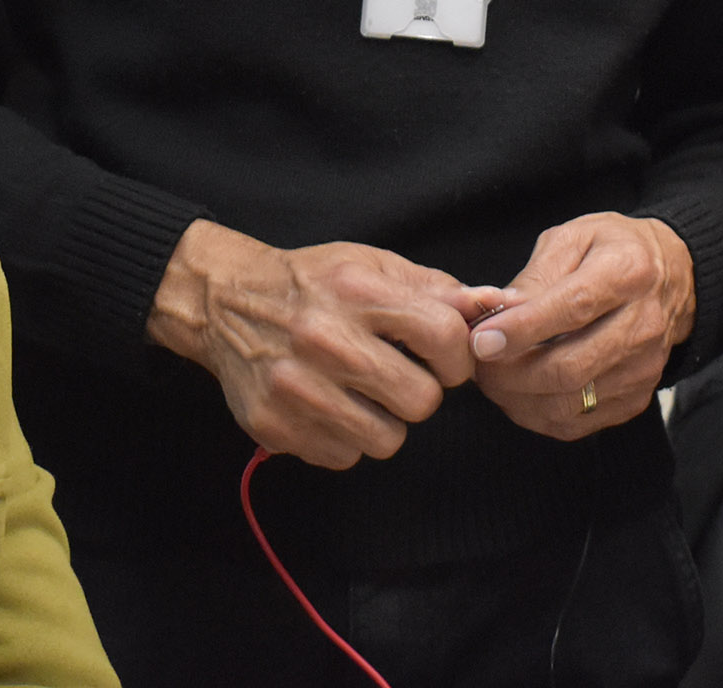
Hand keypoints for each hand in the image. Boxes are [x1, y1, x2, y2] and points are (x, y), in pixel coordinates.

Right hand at [148, 219, 506, 470]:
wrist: (227, 302)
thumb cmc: (314, 284)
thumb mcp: (373, 266)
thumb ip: (436, 289)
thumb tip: (495, 305)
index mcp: (357, 290)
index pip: (444, 336)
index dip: (457, 356)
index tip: (445, 359)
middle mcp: (325, 339)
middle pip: (421, 401)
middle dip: (420, 393)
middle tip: (399, 378)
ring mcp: (295, 387)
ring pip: (386, 440)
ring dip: (385, 422)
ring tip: (364, 395)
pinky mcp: (273, 425)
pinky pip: (344, 456)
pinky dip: (345, 438)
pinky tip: (329, 407)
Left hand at [467, 213, 693, 438]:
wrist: (672, 278)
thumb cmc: (611, 251)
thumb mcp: (573, 239)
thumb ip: (535, 276)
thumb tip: (497, 313)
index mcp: (628, 272)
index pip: (573, 309)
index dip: (522, 329)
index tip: (481, 339)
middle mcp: (644, 325)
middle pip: (570, 368)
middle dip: (510, 374)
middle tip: (478, 364)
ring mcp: (643, 368)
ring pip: (569, 403)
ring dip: (518, 398)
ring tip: (492, 378)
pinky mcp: (636, 398)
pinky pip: (577, 423)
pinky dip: (536, 414)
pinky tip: (518, 393)